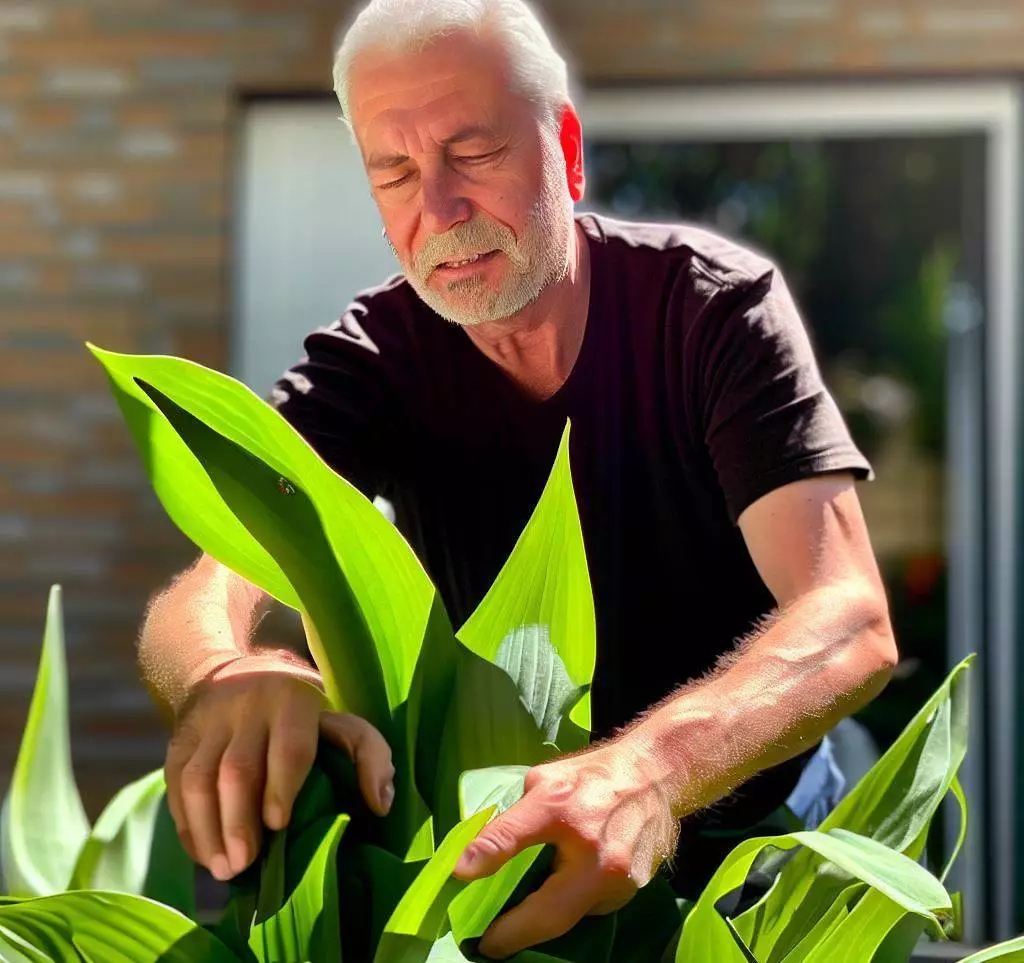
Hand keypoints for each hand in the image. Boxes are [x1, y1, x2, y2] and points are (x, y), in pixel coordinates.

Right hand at [164, 659, 394, 880]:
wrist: (241, 674)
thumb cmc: (304, 715)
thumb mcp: (341, 721)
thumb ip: (369, 755)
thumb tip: (381, 803)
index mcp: (293, 700)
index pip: (288, 746)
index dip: (282, 788)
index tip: (279, 825)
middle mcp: (248, 705)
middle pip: (237, 769)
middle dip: (239, 821)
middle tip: (245, 862)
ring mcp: (209, 721)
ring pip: (197, 778)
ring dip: (208, 830)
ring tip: (223, 869)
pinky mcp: (180, 738)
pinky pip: (175, 784)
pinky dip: (187, 824)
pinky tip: (205, 853)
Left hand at [453, 739, 677, 958]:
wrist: (654, 776)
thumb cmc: (592, 775)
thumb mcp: (544, 781)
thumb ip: (511, 821)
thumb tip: (471, 862)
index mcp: (565, 809)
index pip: (516, 836)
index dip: (486, 858)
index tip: (461, 885)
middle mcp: (597, 852)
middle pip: (551, 913)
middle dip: (515, 934)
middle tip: (488, 943)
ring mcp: (621, 879)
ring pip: (572, 915)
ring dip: (543, 919)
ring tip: (517, 918)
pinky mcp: (633, 891)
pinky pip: (591, 907)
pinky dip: (569, 905)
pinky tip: (557, 893)